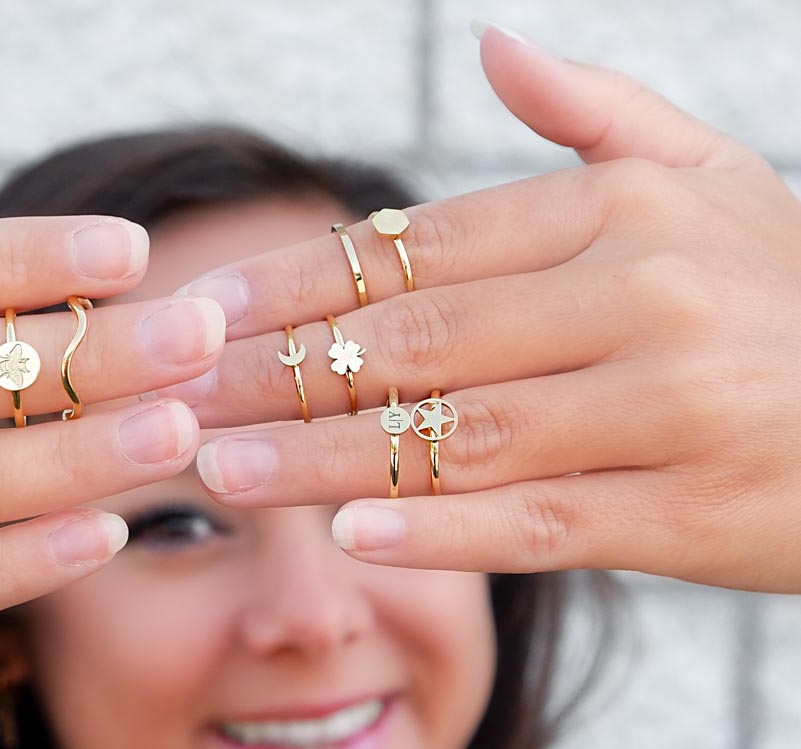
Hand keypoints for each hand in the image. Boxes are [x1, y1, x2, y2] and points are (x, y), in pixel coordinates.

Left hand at [167, 28, 800, 593]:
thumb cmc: (791, 295)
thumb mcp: (714, 178)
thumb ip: (599, 116)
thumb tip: (494, 44)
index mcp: (621, 213)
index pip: (421, 247)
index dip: (298, 283)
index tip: (202, 309)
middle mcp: (637, 300)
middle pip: (416, 344)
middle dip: (279, 375)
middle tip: (173, 399)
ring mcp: (661, 412)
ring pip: (459, 437)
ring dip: (327, 457)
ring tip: (222, 468)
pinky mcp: (683, 514)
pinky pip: (541, 523)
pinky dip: (446, 530)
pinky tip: (355, 534)